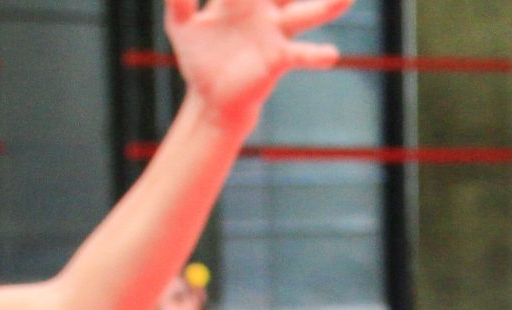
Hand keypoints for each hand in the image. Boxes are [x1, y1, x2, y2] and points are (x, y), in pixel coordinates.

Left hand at [169, 0, 352, 133]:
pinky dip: (318, 55)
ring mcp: (275, 32)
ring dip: (329, 6)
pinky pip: (302, 55)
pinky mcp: (279, 58)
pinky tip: (331, 54)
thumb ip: (180, 1)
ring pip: (308, 14)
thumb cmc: (199, 57)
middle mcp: (263, 9)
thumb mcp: (181, 25)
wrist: (211, 97)